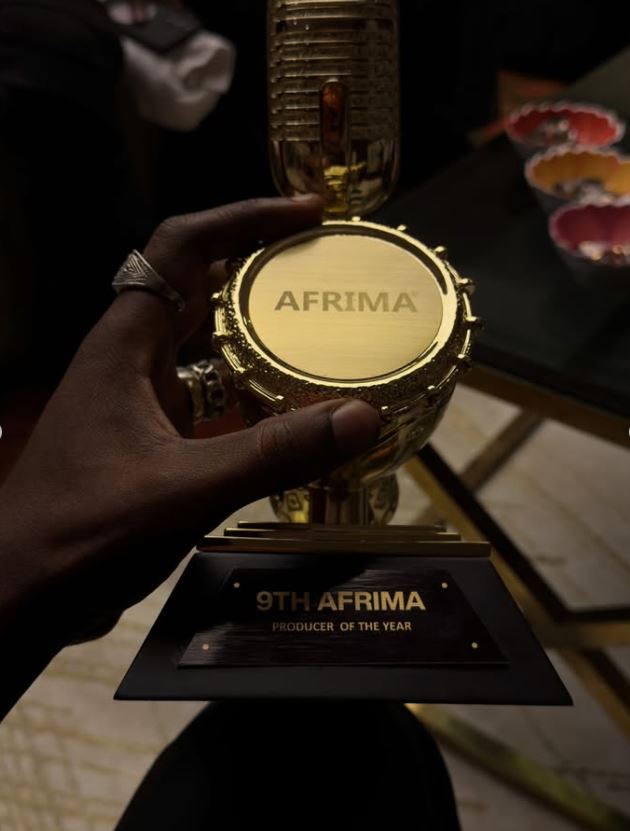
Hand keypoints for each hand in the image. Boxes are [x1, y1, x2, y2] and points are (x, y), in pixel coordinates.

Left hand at [0, 197, 379, 660]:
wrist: (22, 594)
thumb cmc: (82, 534)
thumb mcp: (182, 491)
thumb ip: (271, 456)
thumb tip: (362, 417)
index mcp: (125, 344)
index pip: (181, 248)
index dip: (244, 218)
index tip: (308, 216)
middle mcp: (131, 360)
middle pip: (201, 289)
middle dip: (262, 272)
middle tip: (329, 273)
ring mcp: (138, 401)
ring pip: (207, 346)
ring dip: (258, 336)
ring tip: (323, 336)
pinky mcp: (149, 439)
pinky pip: (210, 398)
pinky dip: (250, 395)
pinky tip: (291, 415)